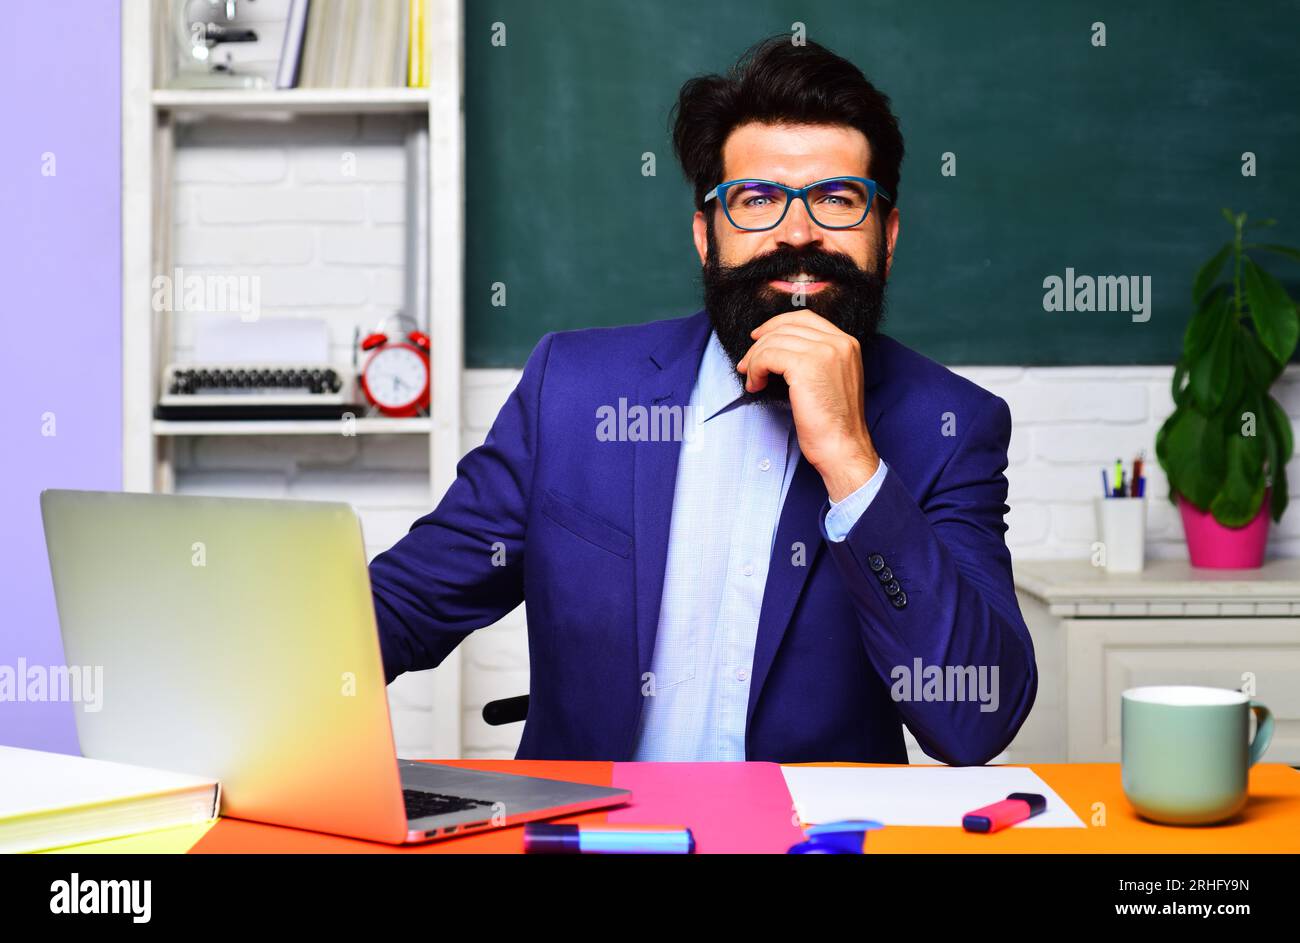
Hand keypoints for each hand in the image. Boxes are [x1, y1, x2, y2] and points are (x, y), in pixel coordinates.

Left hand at [737, 311, 878, 501]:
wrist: (842, 447)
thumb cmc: (833, 424)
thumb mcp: (830, 380)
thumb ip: (815, 359)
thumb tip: (777, 346)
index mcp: (847, 343)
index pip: (804, 318)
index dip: (776, 325)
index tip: (758, 338)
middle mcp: (839, 342)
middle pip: (786, 327)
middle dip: (760, 343)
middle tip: (746, 364)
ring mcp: (824, 352)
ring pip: (774, 341)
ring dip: (755, 360)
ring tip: (752, 380)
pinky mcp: (806, 366)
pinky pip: (768, 356)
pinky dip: (756, 369)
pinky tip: (756, 385)